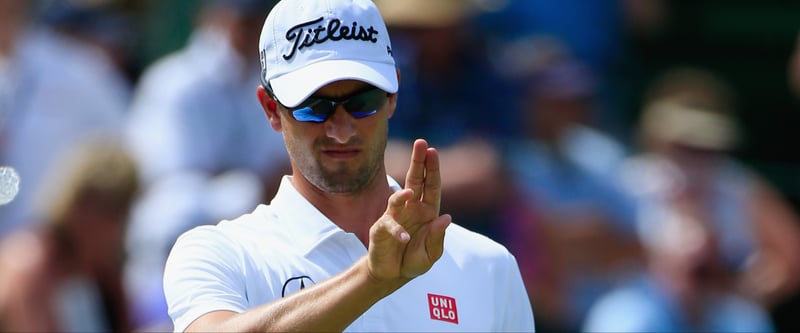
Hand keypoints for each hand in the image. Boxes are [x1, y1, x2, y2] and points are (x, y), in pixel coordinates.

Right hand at [368, 139, 450, 281]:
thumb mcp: (431, 254)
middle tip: (420, 143)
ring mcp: (395, 216)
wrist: (392, 274)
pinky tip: (406, 237)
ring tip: (409, 192)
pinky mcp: (381, 228)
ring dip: (403, 195)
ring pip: (398, 197)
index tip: (433, 151)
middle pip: (415, 181)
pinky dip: (398, 230)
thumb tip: (446, 217)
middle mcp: (411, 209)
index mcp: (427, 211)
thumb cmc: (414, 260)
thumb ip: (438, 237)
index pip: (431, 186)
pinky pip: (389, 225)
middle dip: (417, 162)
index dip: (432, 169)